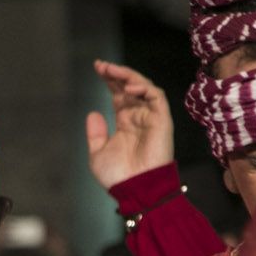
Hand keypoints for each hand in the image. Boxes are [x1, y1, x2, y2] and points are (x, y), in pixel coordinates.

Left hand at [85, 59, 173, 190]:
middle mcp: (139, 117)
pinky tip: (129, 87)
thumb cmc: (118, 176)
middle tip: (101, 65)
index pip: (119, 94)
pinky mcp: (162, 120)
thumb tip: (93, 112)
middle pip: (130, 87)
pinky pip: (157, 97)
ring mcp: (151, 117)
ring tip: (111, 71)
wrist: (135, 190)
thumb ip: (96, 133)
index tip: (97, 68)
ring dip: (129, 76)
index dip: (109, 80)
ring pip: (144, 87)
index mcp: (125, 122)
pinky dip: (144, 88)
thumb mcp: (98, 154)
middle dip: (116, 74)